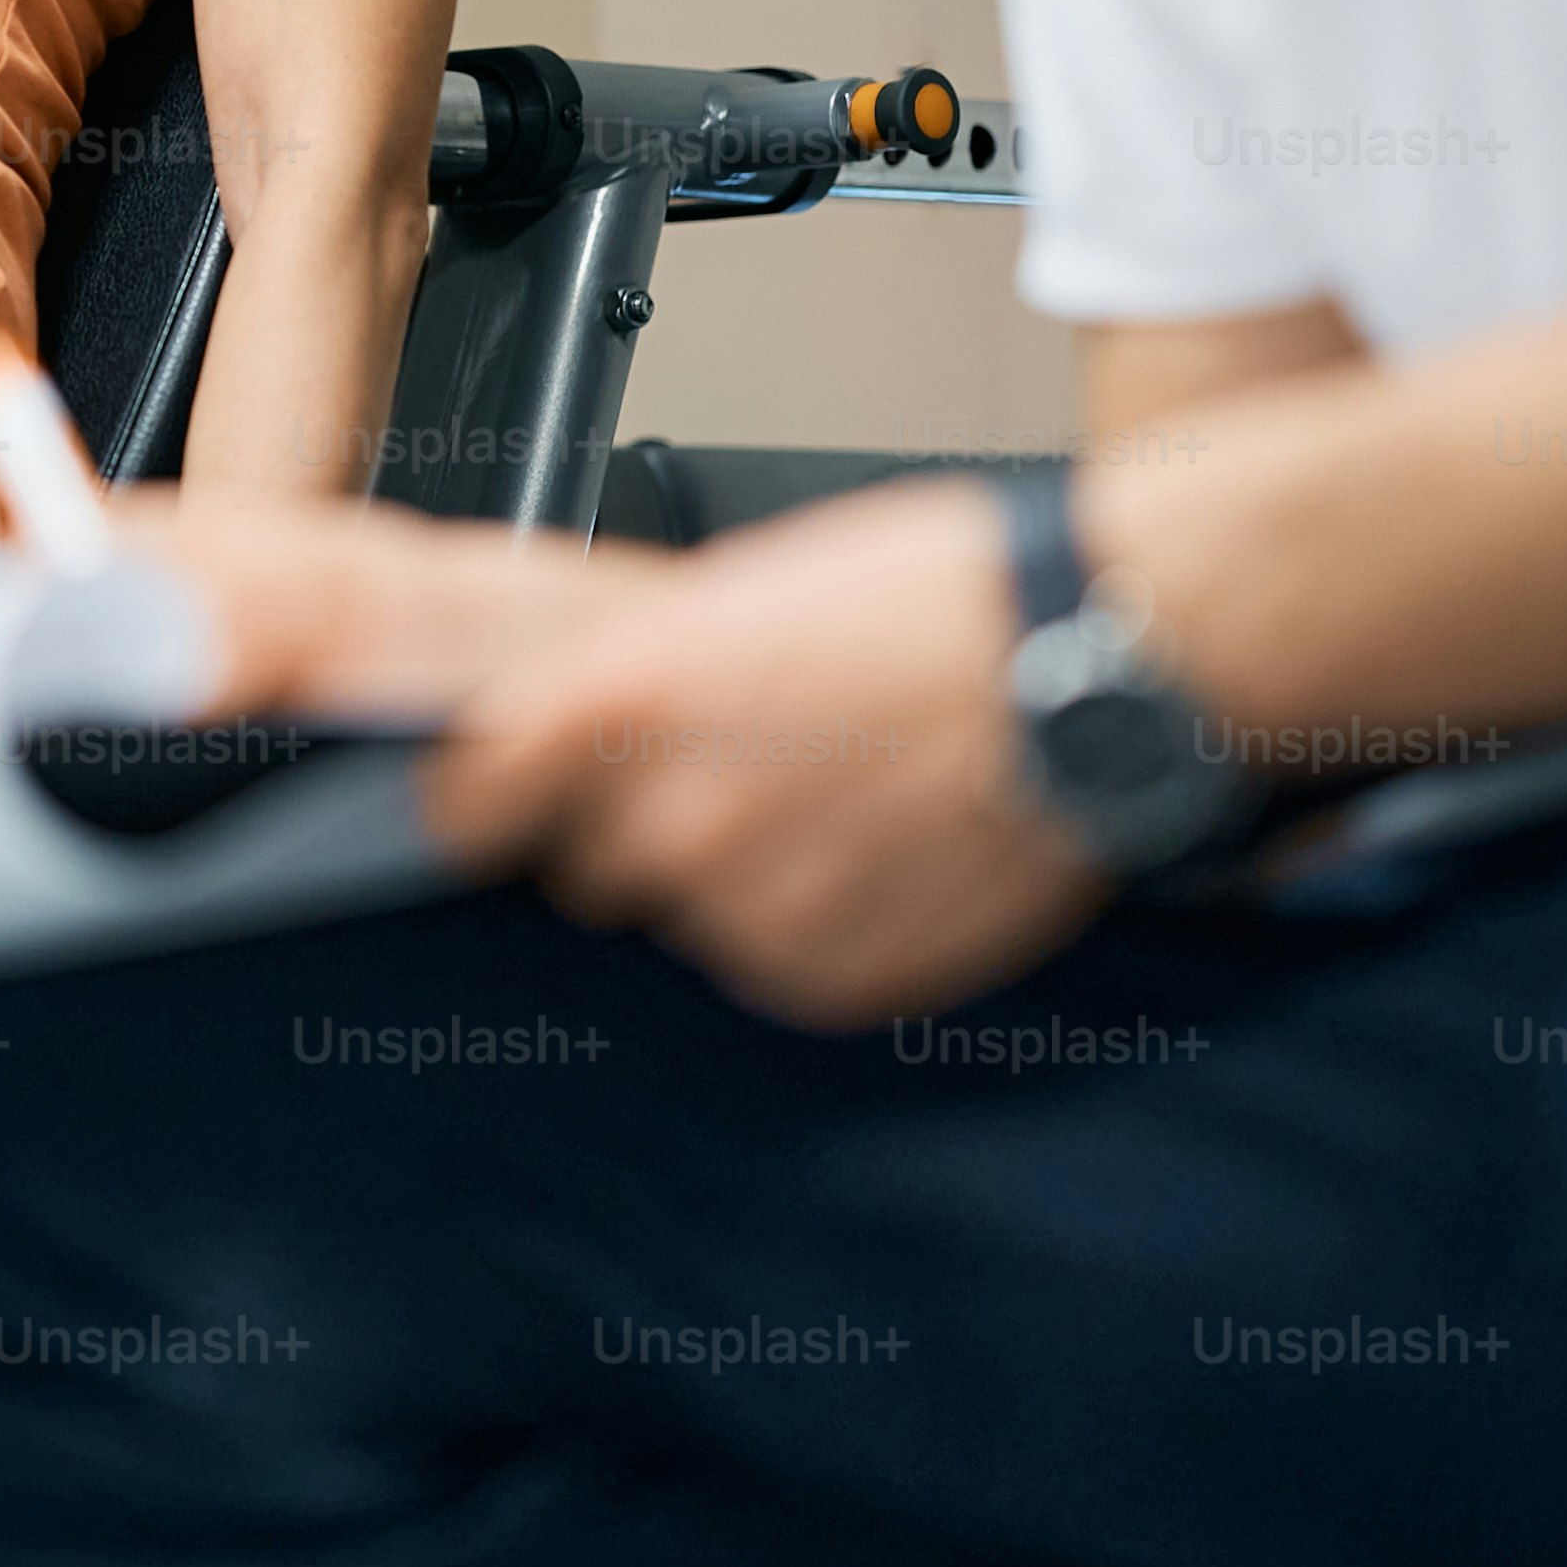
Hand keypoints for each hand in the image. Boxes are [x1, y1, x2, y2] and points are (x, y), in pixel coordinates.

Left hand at [148, 482, 1111, 1026]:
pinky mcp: (838, 976)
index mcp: (623, 703)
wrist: (1102, 658)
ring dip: (740, 873)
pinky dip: (818, 921)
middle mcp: (672, 822)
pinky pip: (782, 964)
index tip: (507, 792)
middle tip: (740, 765)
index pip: (464, 803)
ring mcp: (755, 912)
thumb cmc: (935, 593)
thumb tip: (558, 727)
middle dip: (642, 823)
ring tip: (840, 794)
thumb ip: (634, 676)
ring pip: (693, 916)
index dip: (492, 795)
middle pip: (589, 866)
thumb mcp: (740, 590)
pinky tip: (886, 847)